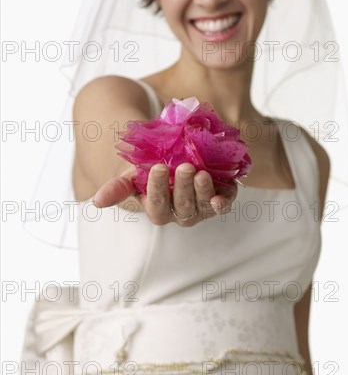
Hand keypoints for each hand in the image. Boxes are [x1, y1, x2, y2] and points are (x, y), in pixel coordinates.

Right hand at [92, 163, 237, 226]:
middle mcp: (181, 214)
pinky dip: (224, 202)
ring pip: (203, 206)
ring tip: (201, 173)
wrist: (177, 161)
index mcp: (158, 210)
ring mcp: (202, 209)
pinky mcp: (221, 200)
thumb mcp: (134, 176)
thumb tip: (96, 201)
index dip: (157, 189)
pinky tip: (222, 197)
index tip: (156, 168)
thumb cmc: (152, 172)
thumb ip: (118, 188)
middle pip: (182, 206)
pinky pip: (224, 206)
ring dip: (203, 191)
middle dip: (182, 187)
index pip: (156, 205)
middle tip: (183, 167)